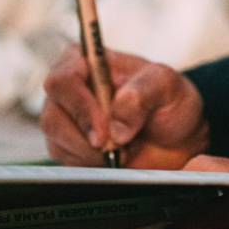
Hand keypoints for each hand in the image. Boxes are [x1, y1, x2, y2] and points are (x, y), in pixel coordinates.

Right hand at [40, 44, 209, 168]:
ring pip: (59, 143)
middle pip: (53, 117)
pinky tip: (117, 159)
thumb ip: (142, 92)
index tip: (104, 132)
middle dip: (87, 140)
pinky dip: (93, 167)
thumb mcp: (167, 85)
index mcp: (87, 61)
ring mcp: (65, 120)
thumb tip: (116, 122)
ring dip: (93, 155)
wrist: (176, 137)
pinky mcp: (67, 148)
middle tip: (119, 148)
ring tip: (126, 150)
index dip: (80, 107)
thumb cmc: (168, 101)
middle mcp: (69, 89)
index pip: (63, 80)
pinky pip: (68, 163)